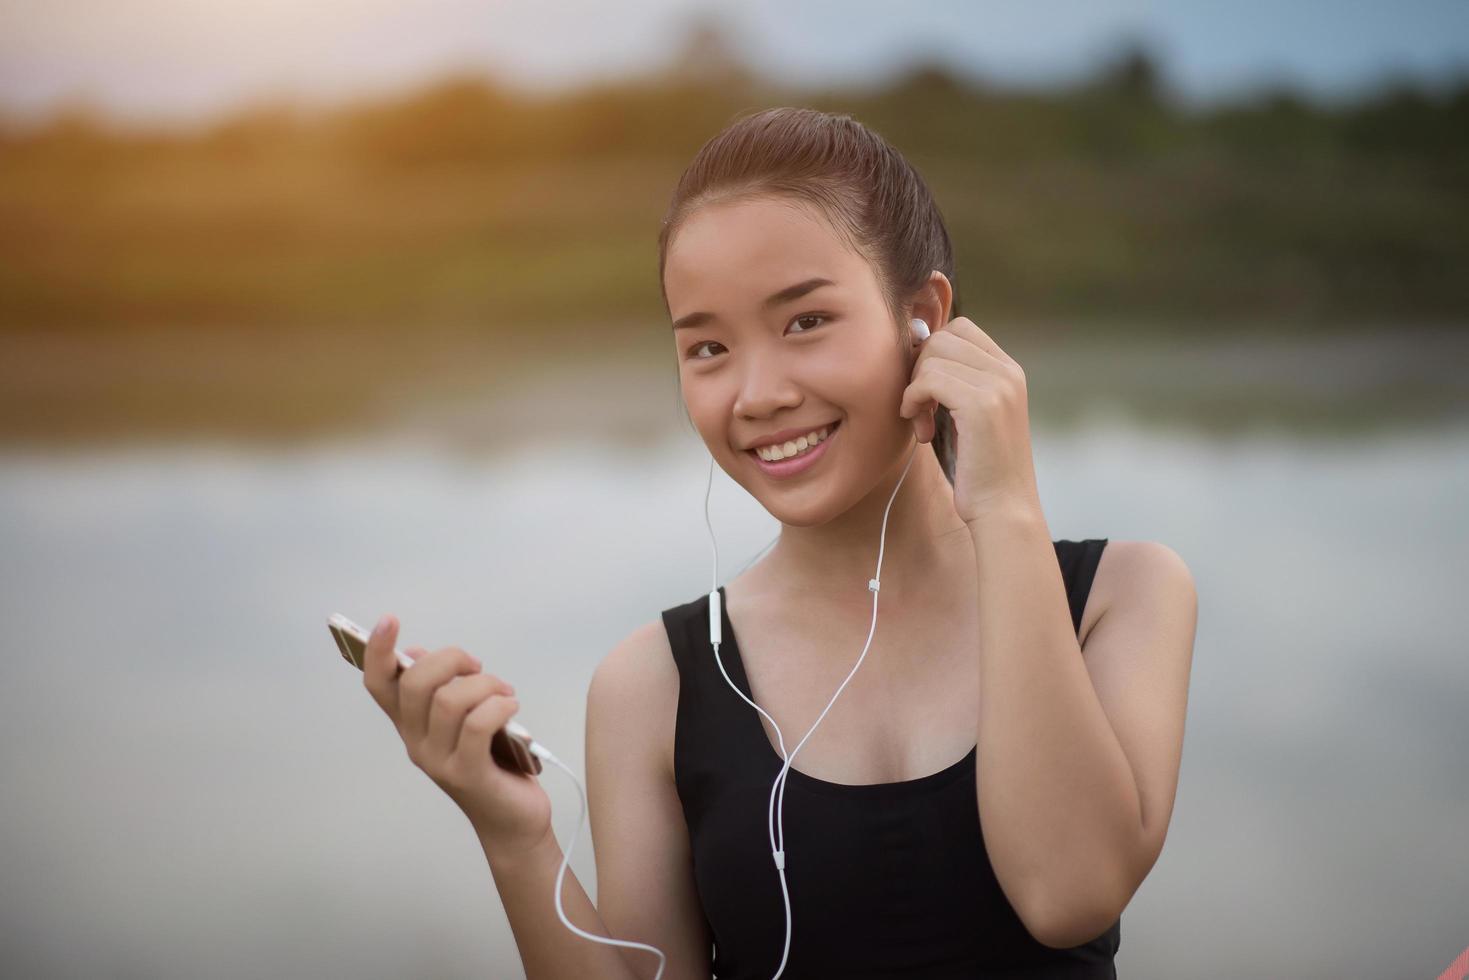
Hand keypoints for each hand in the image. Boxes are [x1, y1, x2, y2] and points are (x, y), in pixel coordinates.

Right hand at [362, 614, 551, 854]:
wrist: (512, 820)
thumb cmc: (491, 762)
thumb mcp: (462, 720)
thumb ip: (439, 689)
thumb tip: (414, 654)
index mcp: (411, 725)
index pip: (379, 685)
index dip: (376, 651)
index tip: (389, 620)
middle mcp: (416, 743)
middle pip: (415, 683)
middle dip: (451, 660)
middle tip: (478, 668)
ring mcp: (439, 761)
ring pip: (450, 700)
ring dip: (485, 685)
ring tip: (504, 694)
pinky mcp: (468, 774)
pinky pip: (478, 725)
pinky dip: (499, 706)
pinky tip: (512, 707)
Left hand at [897, 317, 1042, 524]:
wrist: (1003, 509)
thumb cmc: (982, 469)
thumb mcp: (974, 416)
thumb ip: (958, 382)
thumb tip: (919, 349)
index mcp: (1009, 371)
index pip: (961, 329)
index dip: (931, 354)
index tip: (926, 391)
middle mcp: (1008, 372)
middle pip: (944, 337)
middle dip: (920, 369)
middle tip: (920, 408)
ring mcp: (999, 385)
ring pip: (933, 356)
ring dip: (915, 389)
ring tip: (922, 423)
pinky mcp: (982, 405)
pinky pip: (929, 379)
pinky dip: (913, 400)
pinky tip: (920, 427)